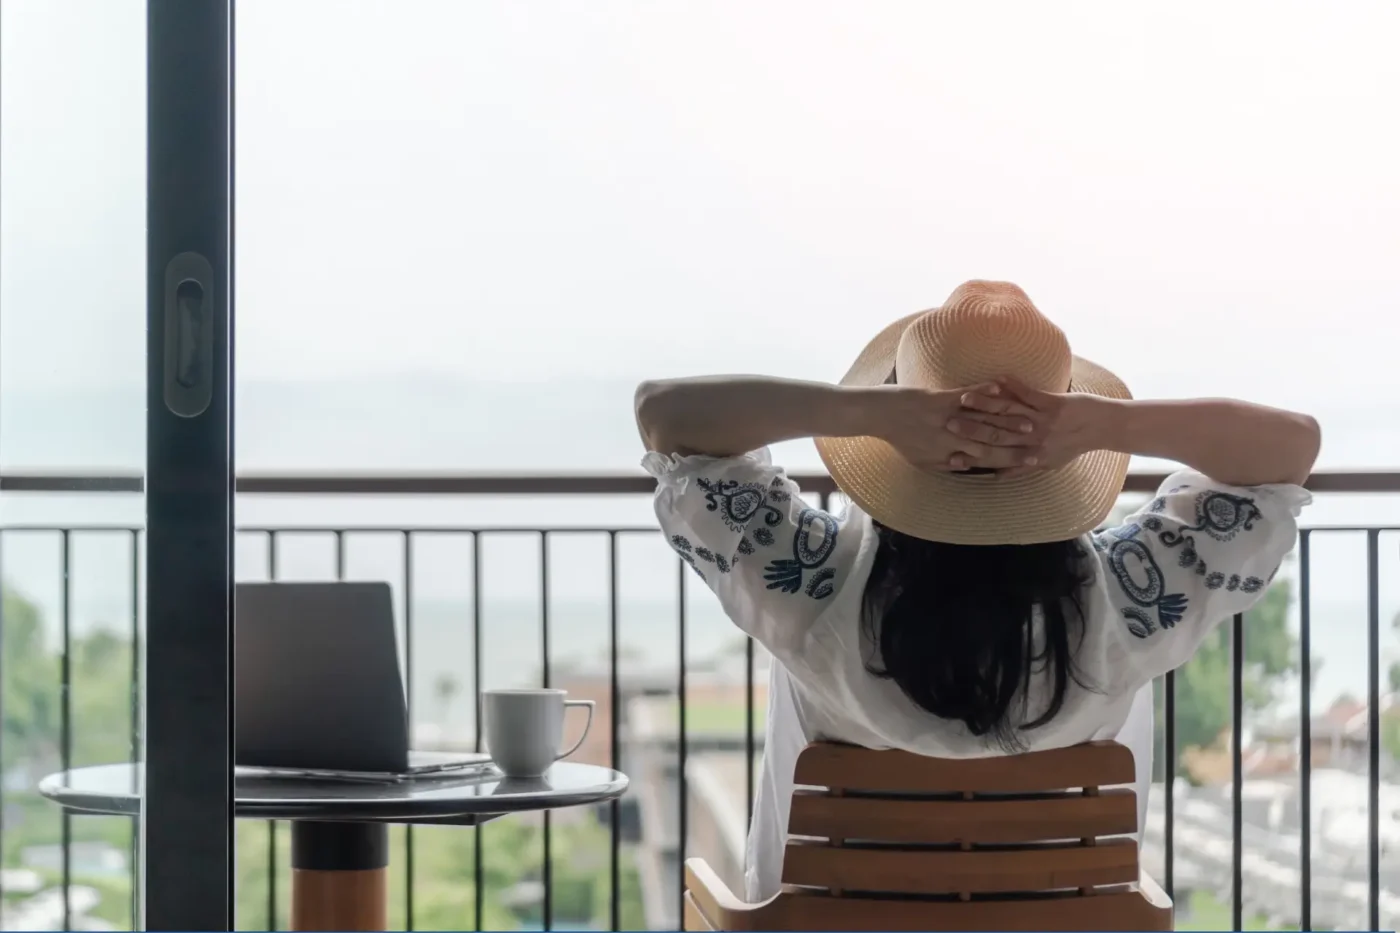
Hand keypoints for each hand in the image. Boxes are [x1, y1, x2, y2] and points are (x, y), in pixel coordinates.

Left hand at [875, 382, 1039, 471]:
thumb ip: (947, 464)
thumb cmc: (902, 440)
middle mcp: (951, 438)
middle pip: (992, 440)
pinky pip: (965, 394)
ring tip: (1031, 417)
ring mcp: (947, 417)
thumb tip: (968, 466)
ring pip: (983, 419)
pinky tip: (1001, 385)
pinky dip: (983, 390)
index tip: (1034, 459)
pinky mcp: (939, 398)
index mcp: (949, 454)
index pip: (988, 458)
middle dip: (1019, 441)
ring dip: (1009, 417)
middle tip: (1043, 440)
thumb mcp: (923, 460)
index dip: (1012, 460)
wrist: (880, 416)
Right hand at [954, 376, 1113, 476]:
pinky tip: (996, 378)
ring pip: (1008, 413)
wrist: (1105, 428)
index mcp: (1030, 455)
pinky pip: (1030, 395)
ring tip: (964, 398)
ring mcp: (1044, 422)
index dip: (972, 452)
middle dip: (970, 428)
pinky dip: (1013, 386)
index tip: (951, 451)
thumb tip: (996, 475)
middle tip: (947, 423)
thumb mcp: (1048, 463)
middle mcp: (1034, 441)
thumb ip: (1020, 469)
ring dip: (985, 404)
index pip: (995, 454)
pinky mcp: (1054, 405)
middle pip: (996, 433)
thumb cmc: (1074, 445)